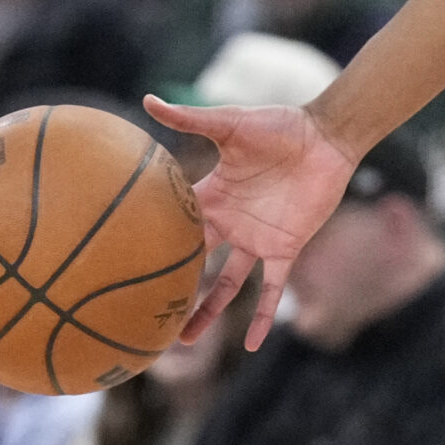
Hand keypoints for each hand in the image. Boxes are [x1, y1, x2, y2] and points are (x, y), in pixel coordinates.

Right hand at [144, 96, 358, 349]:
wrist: (327, 136)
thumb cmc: (280, 125)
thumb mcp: (232, 124)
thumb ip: (192, 119)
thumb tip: (148, 99)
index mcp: (212, 196)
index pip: (176, 225)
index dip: (151, 244)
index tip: (118, 267)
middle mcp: (230, 223)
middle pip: (193, 263)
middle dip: (170, 287)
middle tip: (141, 314)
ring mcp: (257, 239)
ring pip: (226, 286)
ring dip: (207, 312)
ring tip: (182, 342)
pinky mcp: (286, 248)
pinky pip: (272, 289)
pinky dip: (264, 316)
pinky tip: (254, 345)